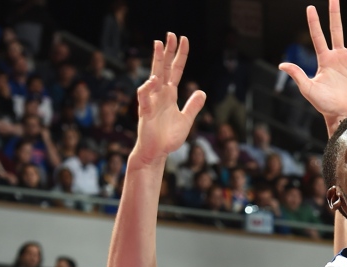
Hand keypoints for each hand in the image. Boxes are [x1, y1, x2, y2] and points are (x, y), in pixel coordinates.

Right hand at [129, 34, 204, 167]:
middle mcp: (160, 95)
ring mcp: (152, 102)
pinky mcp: (145, 112)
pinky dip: (148, 88)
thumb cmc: (168, 137)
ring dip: (156, 61)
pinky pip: (145, 97)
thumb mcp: (186, 120)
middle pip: (164, 68)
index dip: (180, 56)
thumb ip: (193, 106)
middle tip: (170, 34)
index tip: (183, 40)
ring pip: (153, 77)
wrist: (156, 152)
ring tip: (158, 45)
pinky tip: (154, 79)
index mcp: (170, 95)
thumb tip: (201, 91)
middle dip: (167, 51)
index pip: (176, 71)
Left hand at [278, 1, 346, 132]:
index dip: (314, 22)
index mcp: (324, 60)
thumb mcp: (308, 89)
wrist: (344, 114)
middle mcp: (338, 56)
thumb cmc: (325, 104)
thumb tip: (282, 64)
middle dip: (334, 14)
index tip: (310, 8)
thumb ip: (297, 74)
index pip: (317, 36)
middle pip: (336, 30)